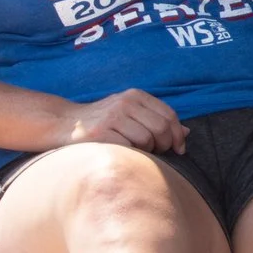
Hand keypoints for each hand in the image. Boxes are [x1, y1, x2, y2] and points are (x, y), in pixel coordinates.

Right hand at [58, 87, 187, 153]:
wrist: (64, 124)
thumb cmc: (103, 122)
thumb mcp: (130, 114)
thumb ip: (157, 120)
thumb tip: (188, 132)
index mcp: (135, 96)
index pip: (169, 115)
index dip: (178, 134)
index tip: (178, 150)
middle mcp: (125, 103)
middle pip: (161, 128)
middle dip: (164, 145)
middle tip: (156, 153)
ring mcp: (112, 117)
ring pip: (146, 139)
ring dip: (145, 152)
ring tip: (134, 151)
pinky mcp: (100, 133)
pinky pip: (129, 148)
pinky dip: (130, 155)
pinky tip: (122, 154)